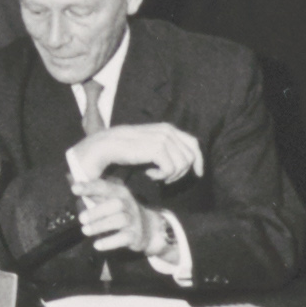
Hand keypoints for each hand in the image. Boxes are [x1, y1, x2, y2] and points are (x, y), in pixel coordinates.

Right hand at [67, 122, 204, 184]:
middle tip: (165, 177)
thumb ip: (167, 145)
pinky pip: (170, 169)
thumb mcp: (150, 142)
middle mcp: (167, 131)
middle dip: (181, 172)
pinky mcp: (157, 148)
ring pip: (181, 165)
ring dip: (170, 175)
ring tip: (155, 175)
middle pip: (189, 157)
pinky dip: (161, 176)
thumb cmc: (126, 148)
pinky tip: (149, 174)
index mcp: (167, 128)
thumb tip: (187, 160)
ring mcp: (163, 139)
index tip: (198, 174)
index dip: (199, 160)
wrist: (106, 146)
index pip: (193, 144)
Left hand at [73, 176, 166, 256]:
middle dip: (97, 211)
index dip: (89, 187)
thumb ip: (92, 193)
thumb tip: (72, 183)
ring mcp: (133, 220)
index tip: (74, 189)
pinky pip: (123, 238)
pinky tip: (97, 245)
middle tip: (81, 219)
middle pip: (115, 204)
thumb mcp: (108, 199)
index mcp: (118, 191)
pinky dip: (109, 242)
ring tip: (85, 230)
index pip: (104, 186)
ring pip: (119, 220)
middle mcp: (128, 204)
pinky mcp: (135, 235)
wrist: (148, 228)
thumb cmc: (120, 211)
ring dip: (100, 226)